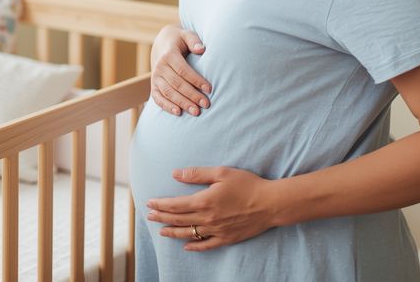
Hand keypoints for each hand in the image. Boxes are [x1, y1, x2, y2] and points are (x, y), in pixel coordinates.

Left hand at [145, 166, 276, 250]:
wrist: (270, 203)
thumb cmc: (247, 184)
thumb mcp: (221, 173)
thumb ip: (196, 174)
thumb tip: (175, 174)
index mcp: (204, 201)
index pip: (175, 205)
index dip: (161, 204)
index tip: (150, 203)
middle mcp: (207, 218)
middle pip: (178, 219)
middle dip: (162, 217)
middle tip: (149, 216)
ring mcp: (216, 231)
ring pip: (189, 233)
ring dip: (173, 232)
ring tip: (161, 231)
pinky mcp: (226, 238)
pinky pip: (206, 245)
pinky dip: (194, 246)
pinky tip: (186, 246)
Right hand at [151, 24, 211, 115]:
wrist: (161, 44)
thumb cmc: (179, 40)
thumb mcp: (186, 34)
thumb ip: (194, 40)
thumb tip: (201, 49)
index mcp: (168, 54)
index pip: (183, 70)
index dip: (196, 80)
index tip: (209, 89)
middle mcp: (160, 66)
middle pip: (176, 84)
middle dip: (192, 95)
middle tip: (206, 104)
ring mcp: (155, 77)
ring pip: (168, 92)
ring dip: (182, 103)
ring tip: (196, 112)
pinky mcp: (153, 85)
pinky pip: (158, 98)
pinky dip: (166, 106)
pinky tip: (178, 112)